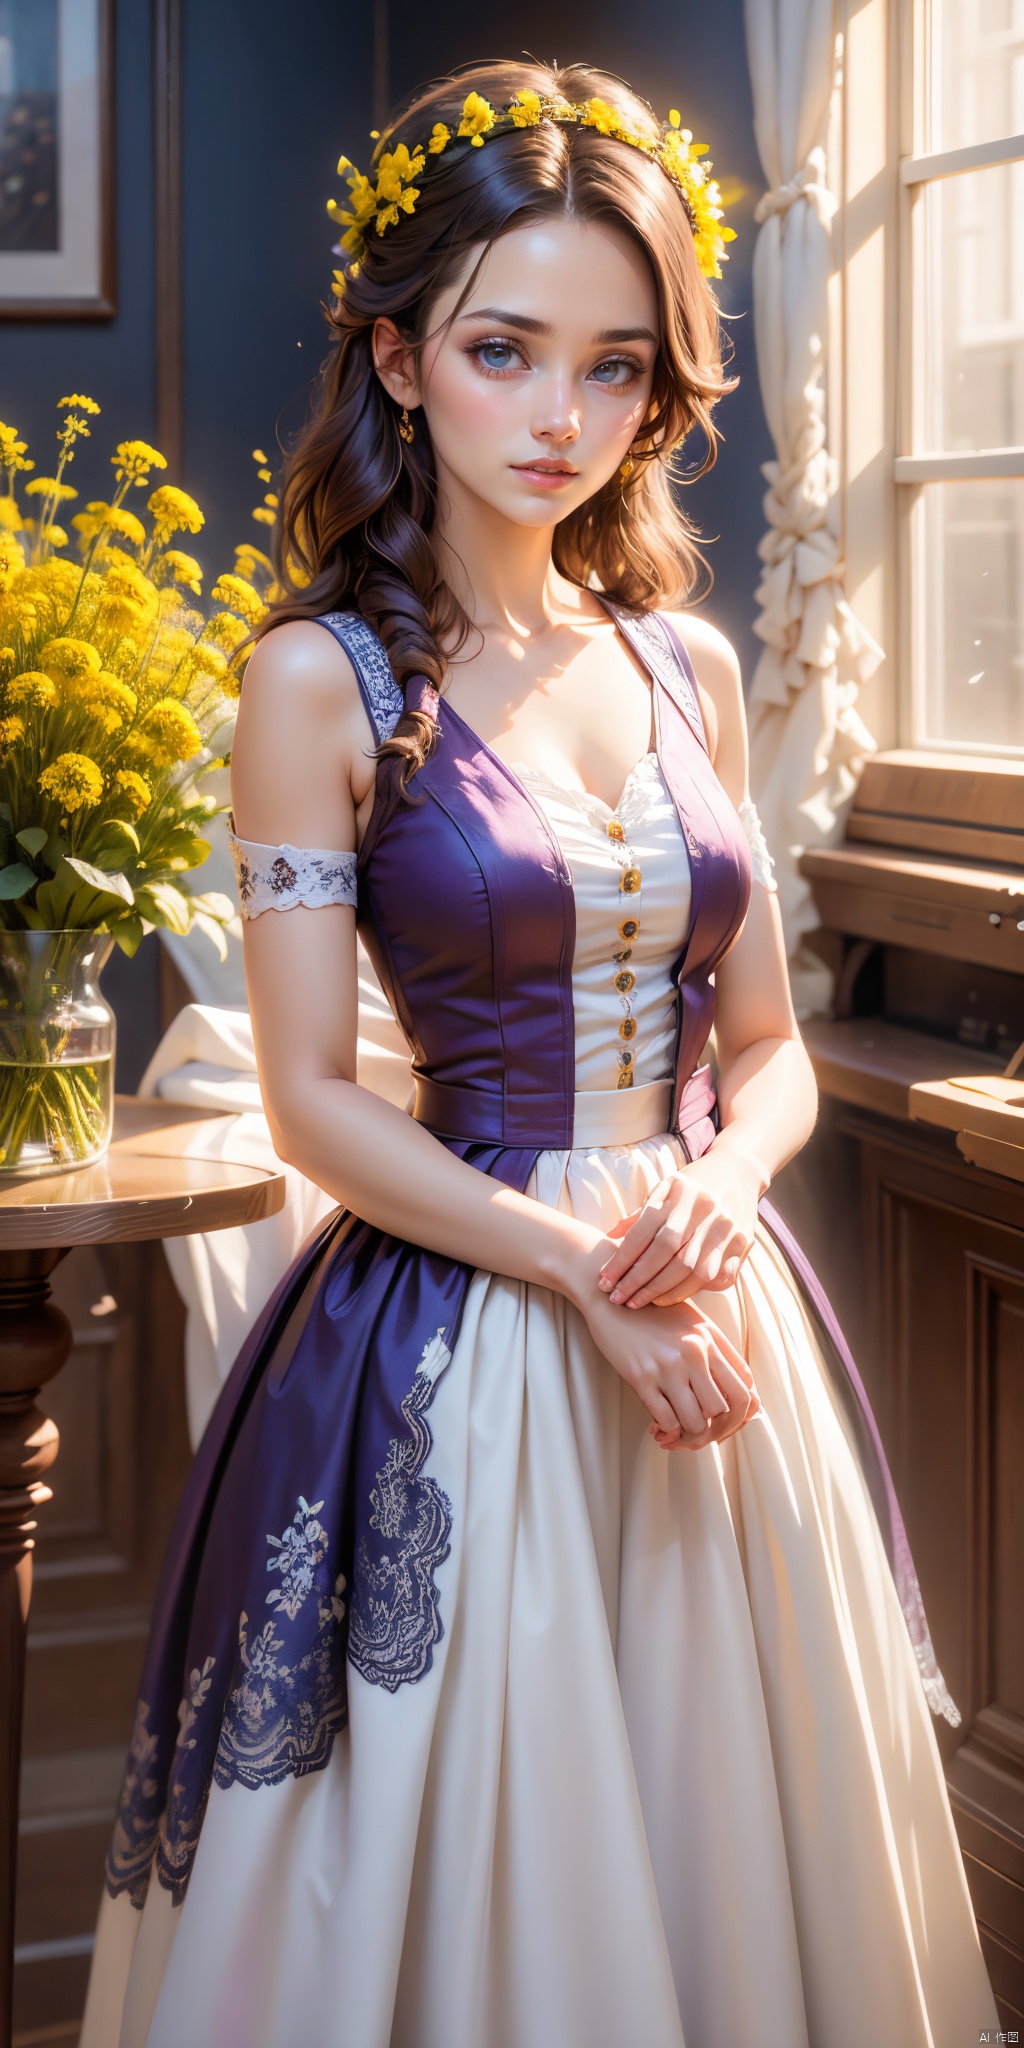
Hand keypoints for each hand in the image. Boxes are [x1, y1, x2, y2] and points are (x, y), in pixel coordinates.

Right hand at [573, 1253, 760, 1448]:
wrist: (610, 1298)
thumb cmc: (650, 1312)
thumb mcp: (690, 1322)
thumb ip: (713, 1350)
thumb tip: (729, 1391)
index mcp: (710, 1338)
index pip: (745, 1387)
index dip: (741, 1414)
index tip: (726, 1422)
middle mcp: (695, 1351)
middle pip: (725, 1409)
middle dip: (716, 1430)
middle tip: (701, 1434)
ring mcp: (669, 1365)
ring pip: (697, 1421)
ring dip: (690, 1436)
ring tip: (679, 1434)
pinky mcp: (641, 1376)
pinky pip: (666, 1419)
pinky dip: (667, 1431)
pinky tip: (659, 1427)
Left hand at [597, 1142, 764, 1308]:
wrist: (738, 1171)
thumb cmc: (692, 1185)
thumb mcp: (664, 1188)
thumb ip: (639, 1215)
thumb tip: (608, 1238)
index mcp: (680, 1192)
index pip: (645, 1232)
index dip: (622, 1260)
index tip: (604, 1281)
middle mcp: (705, 1210)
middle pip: (666, 1254)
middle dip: (638, 1281)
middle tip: (618, 1298)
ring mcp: (727, 1229)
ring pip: (693, 1271)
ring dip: (663, 1292)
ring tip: (640, 1301)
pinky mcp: (743, 1245)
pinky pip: (718, 1278)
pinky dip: (693, 1290)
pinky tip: (671, 1295)